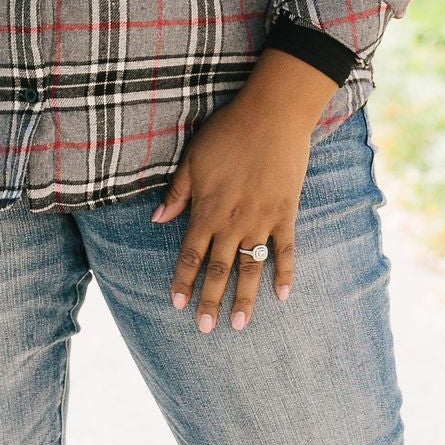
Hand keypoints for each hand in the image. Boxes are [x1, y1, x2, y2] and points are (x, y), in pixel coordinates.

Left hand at [153, 49, 336, 331]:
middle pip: (219, 269)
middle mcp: (233, 222)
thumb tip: (157, 219)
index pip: (191, 255)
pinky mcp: (286, 213)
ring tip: (240, 325)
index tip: (178, 305)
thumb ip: (177, 193)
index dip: (183, 281)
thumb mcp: (192, 159)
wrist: (272, 115)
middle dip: (210, 301)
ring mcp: (262, 220)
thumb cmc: (227, 132)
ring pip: (251, 267)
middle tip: (206, 329)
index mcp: (207, 210)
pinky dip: (286, 273)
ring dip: (245, 298)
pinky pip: (286, 250)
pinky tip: (283, 295)